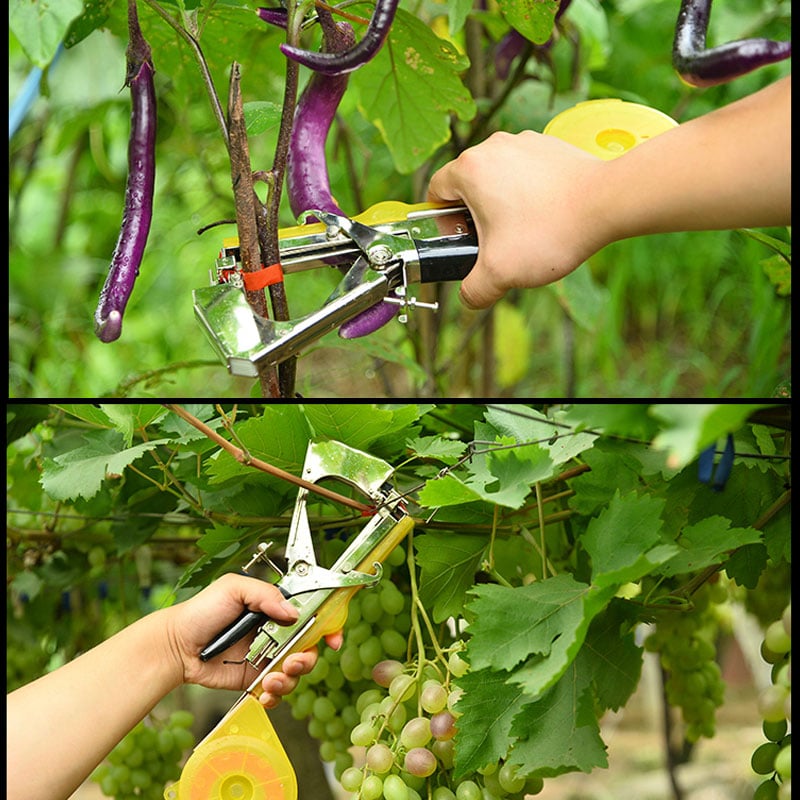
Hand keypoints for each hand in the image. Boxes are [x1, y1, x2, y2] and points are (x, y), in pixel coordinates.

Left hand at [165, 573, 341, 703]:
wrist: (177, 645)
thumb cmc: (202, 611)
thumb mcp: (233, 589)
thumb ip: (265, 595)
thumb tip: (293, 613)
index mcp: (275, 609)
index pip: (311, 615)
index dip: (328, 626)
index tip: (333, 638)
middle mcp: (276, 634)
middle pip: (309, 648)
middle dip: (307, 658)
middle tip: (293, 661)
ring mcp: (267, 658)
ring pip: (295, 673)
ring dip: (290, 679)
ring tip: (271, 679)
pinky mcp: (255, 680)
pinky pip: (277, 692)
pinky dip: (276, 695)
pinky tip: (265, 692)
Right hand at [427, 130, 606, 308]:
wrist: (607, 204)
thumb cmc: (549, 231)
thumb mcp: (500, 273)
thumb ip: (474, 291)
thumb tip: (470, 297)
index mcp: (470, 168)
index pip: (436, 192)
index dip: (442, 222)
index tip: (462, 240)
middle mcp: (493, 146)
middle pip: (468, 185)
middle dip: (475, 216)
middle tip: (495, 244)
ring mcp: (524, 141)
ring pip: (497, 178)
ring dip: (502, 205)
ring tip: (525, 232)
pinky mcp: (549, 145)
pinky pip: (525, 171)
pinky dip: (528, 193)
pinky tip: (546, 216)